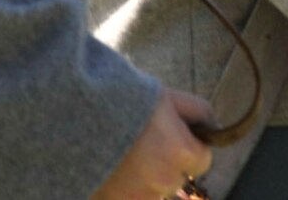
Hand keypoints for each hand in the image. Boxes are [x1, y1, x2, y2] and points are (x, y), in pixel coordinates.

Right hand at [91, 90, 214, 199]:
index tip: (175, 135)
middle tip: (145, 142)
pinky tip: (112, 168)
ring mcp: (136, 198)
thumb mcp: (168, 98)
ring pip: (153, 191)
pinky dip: (124, 188)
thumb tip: (213, 126)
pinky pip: (129, 197)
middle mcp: (162, 182)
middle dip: (167, 163)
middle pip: (176, 178)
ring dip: (145, 179)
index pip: (202, 161)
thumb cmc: (125, 102)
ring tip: (126, 156)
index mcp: (180, 154)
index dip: (191, 146)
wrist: (74, 116)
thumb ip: (198, 112)